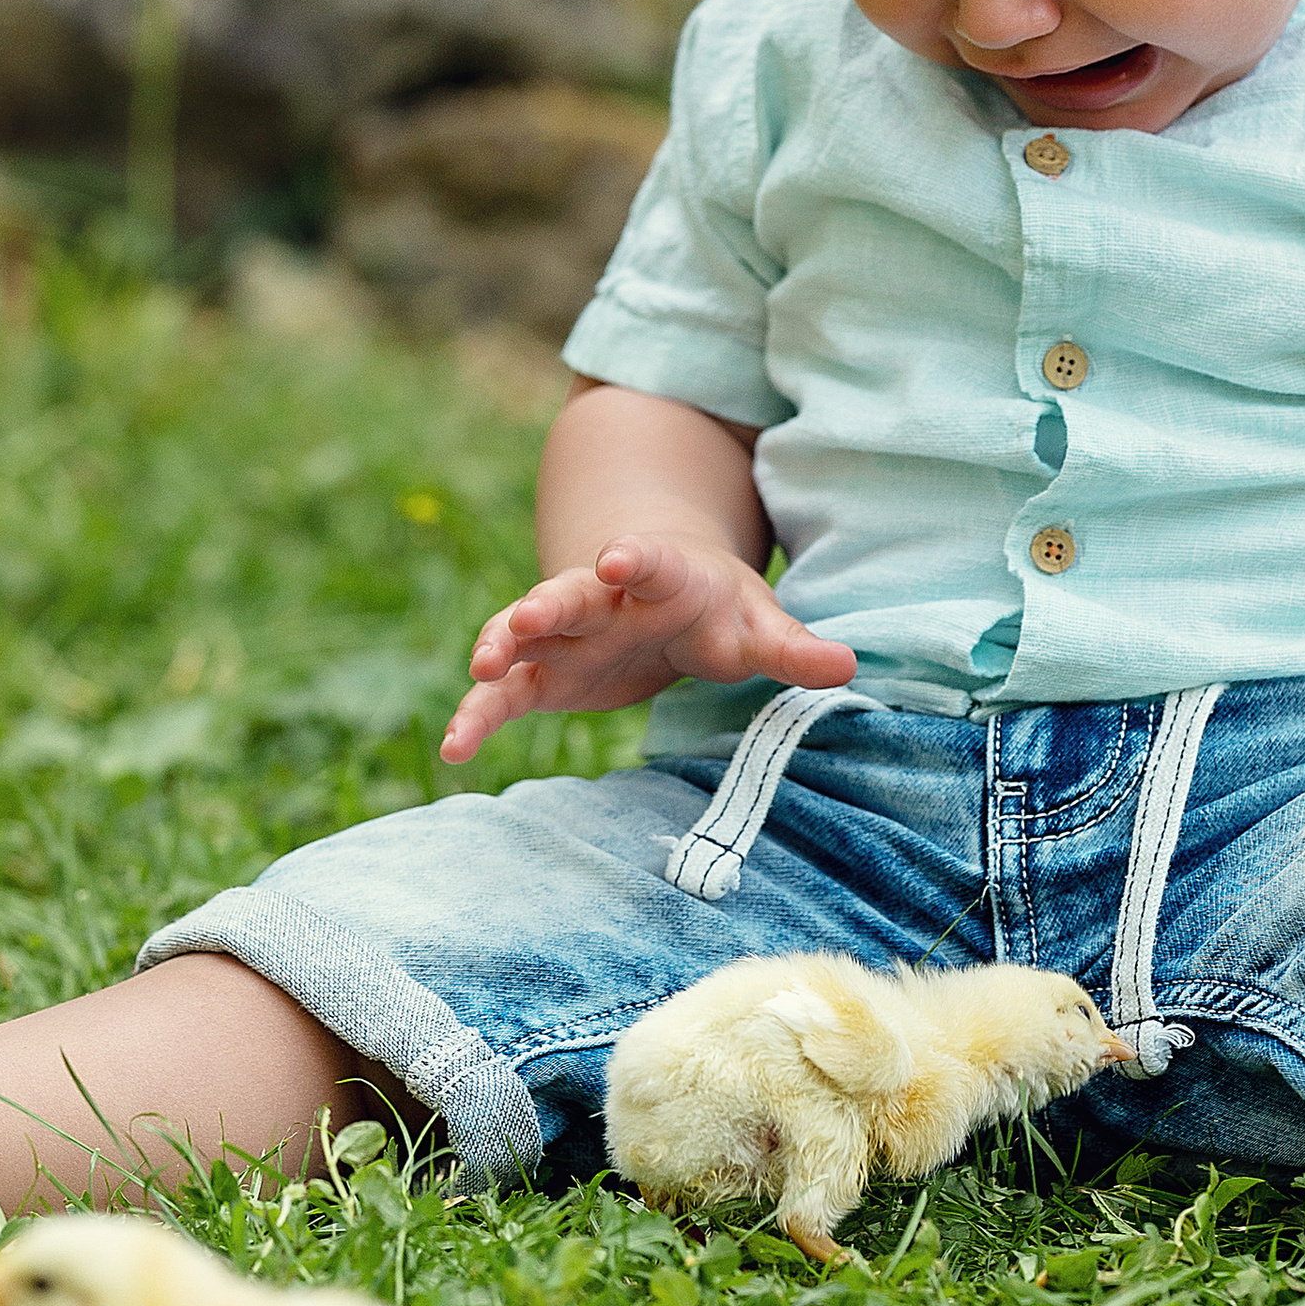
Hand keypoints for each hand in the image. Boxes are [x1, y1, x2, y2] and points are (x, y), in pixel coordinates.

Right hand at [441, 535, 855, 760]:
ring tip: (480, 669)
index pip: (651, 561)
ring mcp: (565, 632)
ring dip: (501, 647)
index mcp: (662, 575)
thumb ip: (794, 648)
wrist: (658, 588)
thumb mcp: (757, 624)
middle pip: (570, 593)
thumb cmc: (716, 607)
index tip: (618, 555)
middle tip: (525, 619)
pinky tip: (454, 749)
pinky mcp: (543, 673)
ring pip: (522, 633)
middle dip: (549, 604)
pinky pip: (503, 693)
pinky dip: (478, 715)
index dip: (636, 558)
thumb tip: (850, 665)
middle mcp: (602, 596)